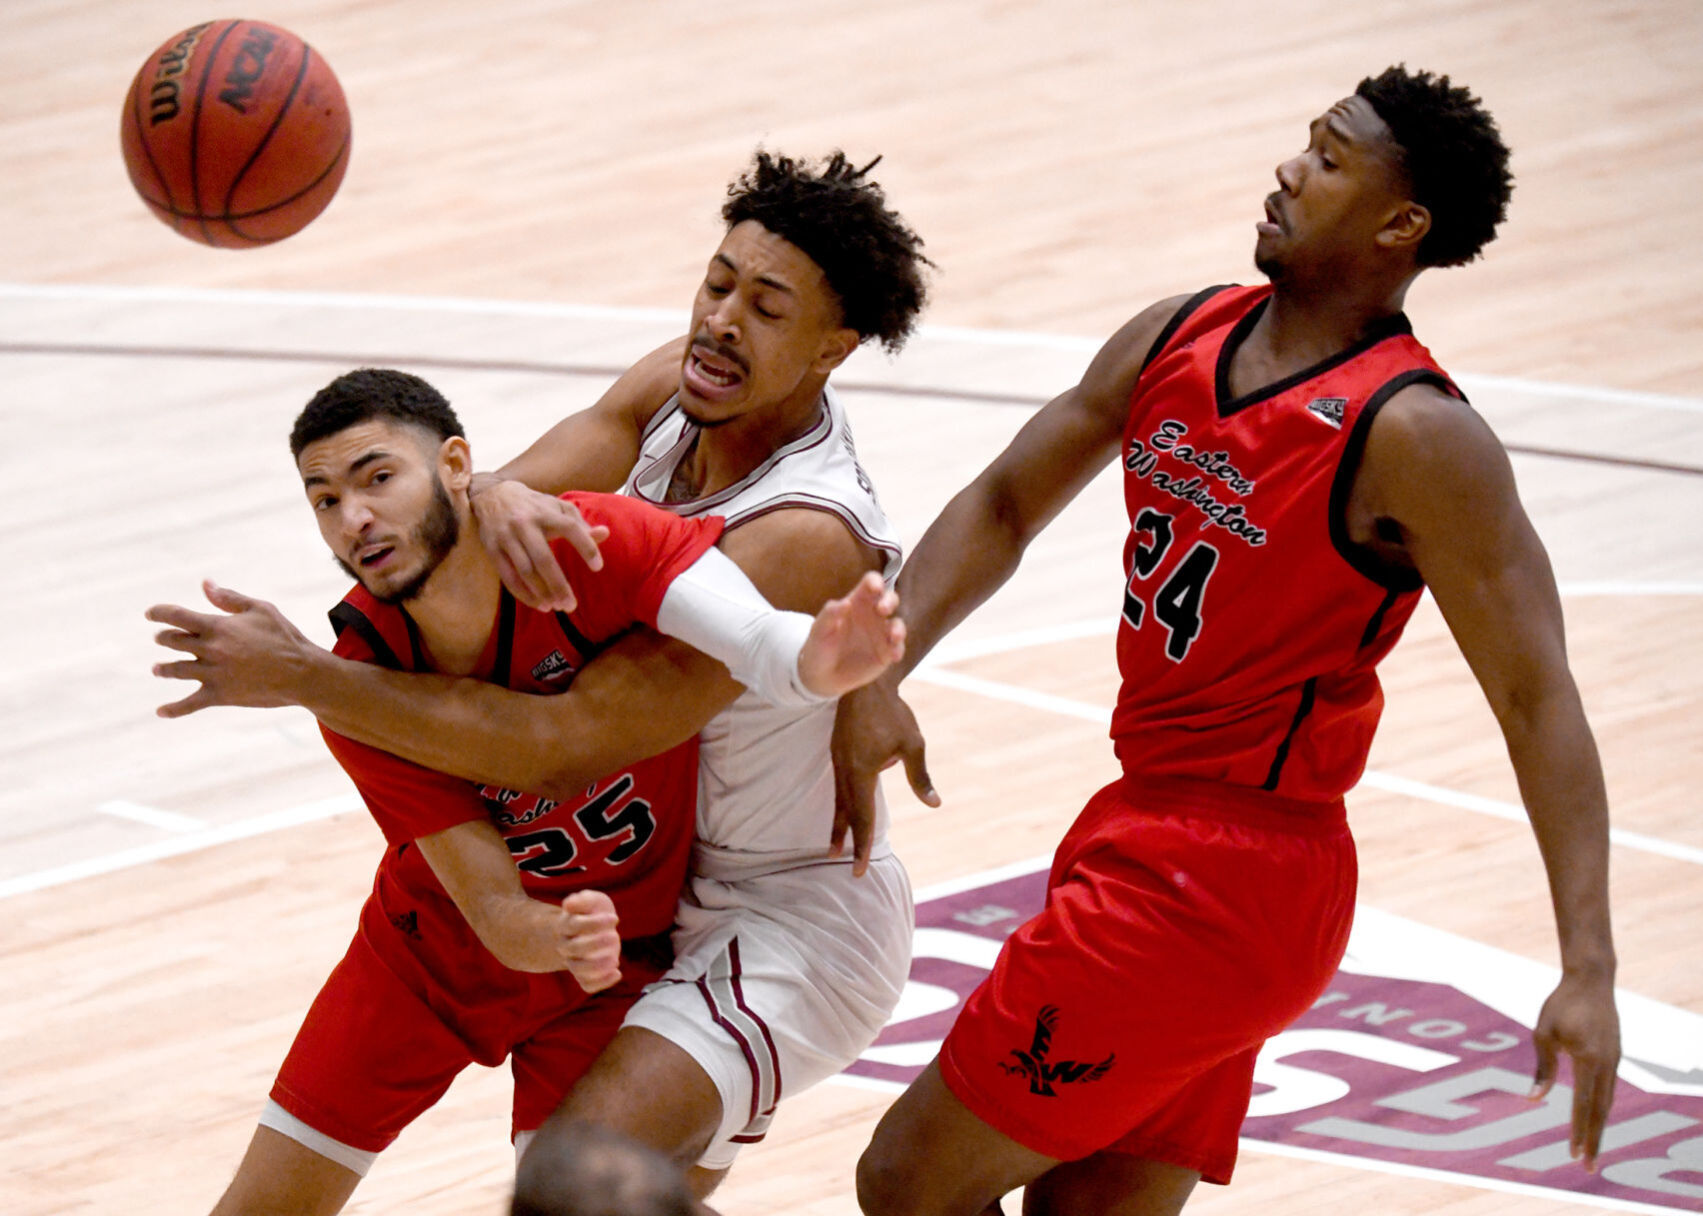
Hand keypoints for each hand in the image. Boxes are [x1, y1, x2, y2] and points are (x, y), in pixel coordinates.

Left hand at [146, 581, 319, 715]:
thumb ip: (229, 597)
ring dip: (163, 669)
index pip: (177, 616)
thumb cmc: (285, 637)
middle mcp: (210, 650)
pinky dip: (173, 709)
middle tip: (161, 638)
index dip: (159, 613)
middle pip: (173, 642)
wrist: (302, 673)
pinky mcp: (220, 695)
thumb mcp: (260, 609)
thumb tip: (205, 584)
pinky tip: (160, 711)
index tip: (150, 613)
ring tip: (157, 669)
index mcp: (218, 626)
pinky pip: (189, 704)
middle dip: (163, 638)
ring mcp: (213, 674)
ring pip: (175, 670)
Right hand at [470, 475, 608, 612]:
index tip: (598, 567)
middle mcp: (525, 524)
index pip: (570, 528)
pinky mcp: (492, 549)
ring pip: (524, 570)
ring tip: (556, 607)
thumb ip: (580, 524)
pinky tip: (538, 604)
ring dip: (541, 592)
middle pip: (543, 559)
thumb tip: (605, 533)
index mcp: (546, 512)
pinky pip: (508, 576)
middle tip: (571, 605)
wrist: (492, 494)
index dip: (585, 547)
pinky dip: (523, 593)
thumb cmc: (534, 506)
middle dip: (558, 585)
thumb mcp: (557, 508)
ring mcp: (507, 537)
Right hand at [555, 889, 621, 993]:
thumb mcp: (590, 900)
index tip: (615, 918)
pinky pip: (587, 985)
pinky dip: (602, 983)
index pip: (574, 925)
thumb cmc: (591, 912)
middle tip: (614, 936)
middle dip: (596, 943)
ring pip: (578, 970)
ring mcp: (574, 962)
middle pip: (574, 949)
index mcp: (565, 925)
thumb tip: (569, 903)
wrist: (589, 929)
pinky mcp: (584, 975)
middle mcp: (566, 945)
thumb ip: (582, 899)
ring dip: (597, 967)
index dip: (595, 923)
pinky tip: (617, 973)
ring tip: (615, 960)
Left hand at [797, 572, 905, 698]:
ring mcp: (881, 633)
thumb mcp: (819, 630)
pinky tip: (893, 655)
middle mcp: (873, 614)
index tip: (875, 588)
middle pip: (889, 599)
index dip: (876, 582)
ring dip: (898, 628)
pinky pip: (897, 647)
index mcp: (858, 601)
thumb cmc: (819, 645)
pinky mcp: (886, 652)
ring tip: (893, 636)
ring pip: (897, 624)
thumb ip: (830, 614)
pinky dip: (898, 649)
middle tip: (882, 609)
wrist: (822, 676)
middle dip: (890, 601)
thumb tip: (845, 603)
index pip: (871, 583)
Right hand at [830, 673, 938, 875]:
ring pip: (838, 800)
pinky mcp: (838, 751)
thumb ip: (920, 777)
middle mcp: (845, 770)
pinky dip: (839, 804)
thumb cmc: (892, 713)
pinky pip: (838, 785)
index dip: (862, 845)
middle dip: (846, 841)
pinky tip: (843, 809)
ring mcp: (838, 760)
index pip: (863, 817)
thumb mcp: (913, 745)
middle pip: (845, 813)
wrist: (865, 682)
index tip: (860, 867)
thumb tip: (934, 804)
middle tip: (842, 865)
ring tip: (834, 846)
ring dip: (838, 824)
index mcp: (861, 772)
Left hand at [1529, 970, 1619, 1170]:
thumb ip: (1543, 1068)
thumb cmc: (1561, 1004)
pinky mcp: (1615, 1055)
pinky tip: (1596, 1117)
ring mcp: (1614, 1060)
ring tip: (1591, 1147)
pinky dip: (1603, 1107)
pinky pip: (1610, 1088)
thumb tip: (1534, 1099)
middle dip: (1593, 1139)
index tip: (1575, 1153)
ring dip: (1599, 1126)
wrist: (1591, 981)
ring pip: (1608, 1101)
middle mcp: (1607, 1065)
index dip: (1579, 1131)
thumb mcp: (1544, 1033)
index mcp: (1588, 1060)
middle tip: (1587, 1165)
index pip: (1583, 1105)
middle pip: (1600, 1111)